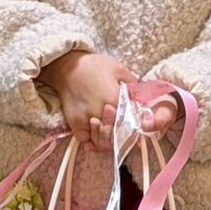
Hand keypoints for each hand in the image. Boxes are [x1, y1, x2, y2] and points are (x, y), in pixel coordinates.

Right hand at [38, 51, 177, 144]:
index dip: (135, 128)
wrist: (68, 67)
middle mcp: (100, 113)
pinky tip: (98, 141)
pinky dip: (93, 143)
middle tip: (129, 136)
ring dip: (109, 141)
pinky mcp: (74, 123)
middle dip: (123, 136)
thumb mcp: (118, 69)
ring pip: (101, 141)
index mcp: (114, 99)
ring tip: (114, 138)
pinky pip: (85, 140)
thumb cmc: (95, 66)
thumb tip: (143, 96)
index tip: (140, 130)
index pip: (129, 122)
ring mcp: (86, 120)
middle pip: (115, 134)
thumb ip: (132, 83)